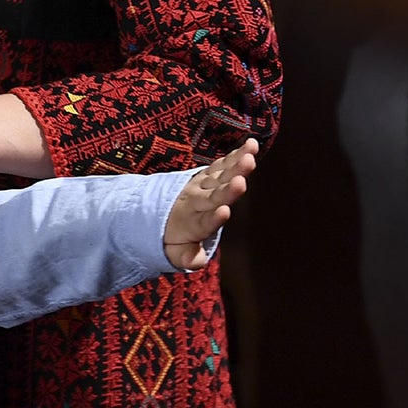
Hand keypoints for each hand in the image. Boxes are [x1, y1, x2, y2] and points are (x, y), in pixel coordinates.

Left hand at [163, 139, 258, 269]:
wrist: (157, 212)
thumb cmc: (174, 238)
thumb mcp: (175, 253)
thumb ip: (187, 258)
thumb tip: (197, 261)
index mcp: (191, 223)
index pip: (203, 222)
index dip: (213, 218)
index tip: (224, 211)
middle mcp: (196, 201)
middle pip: (213, 195)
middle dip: (228, 189)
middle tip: (241, 181)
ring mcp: (201, 186)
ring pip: (219, 176)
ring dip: (235, 166)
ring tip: (250, 156)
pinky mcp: (207, 175)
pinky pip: (222, 165)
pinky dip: (235, 155)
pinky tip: (250, 146)